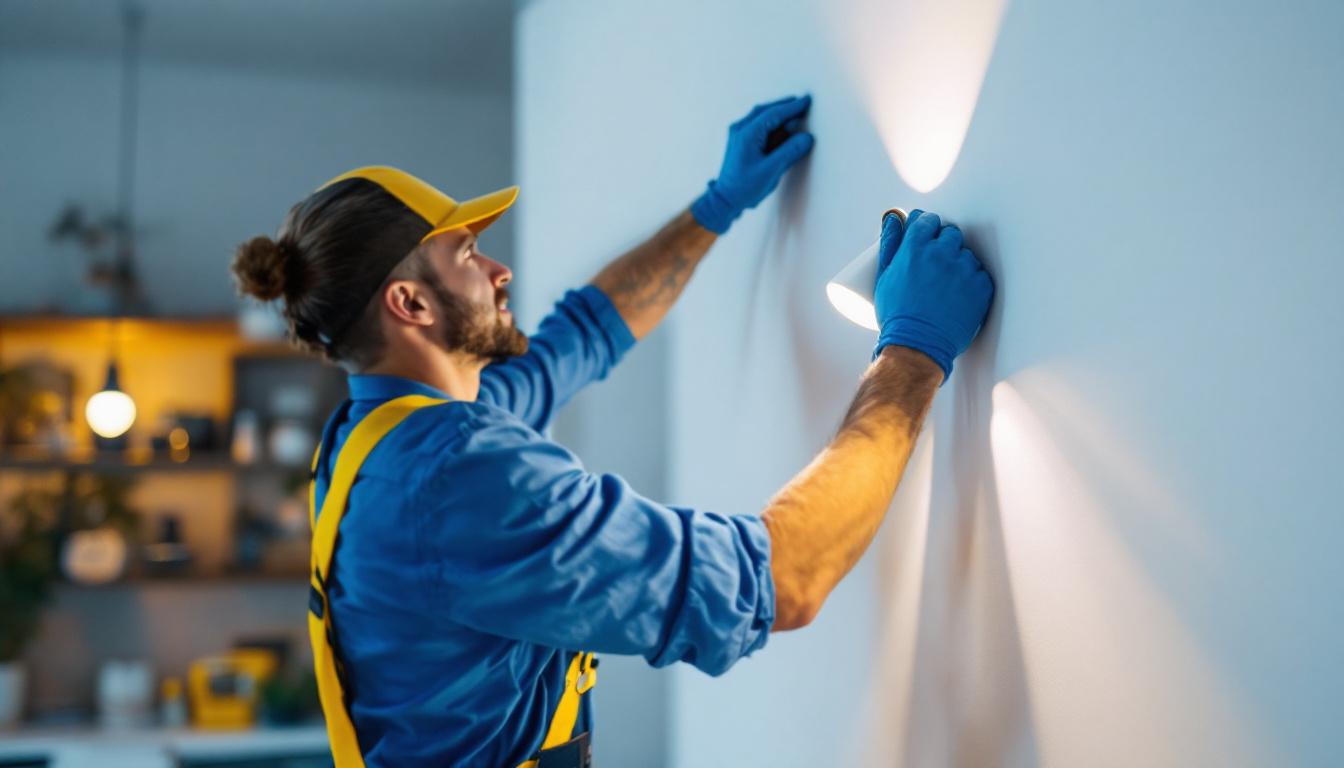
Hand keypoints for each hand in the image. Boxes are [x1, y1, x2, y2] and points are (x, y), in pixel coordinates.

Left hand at [690, 95, 815, 233]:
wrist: (725, 200)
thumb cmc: (744, 188)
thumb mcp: (770, 170)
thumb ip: (789, 152)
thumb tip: (806, 138)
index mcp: (747, 134)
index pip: (774, 114)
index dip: (792, 107)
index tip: (807, 101)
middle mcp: (740, 129)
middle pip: (767, 111)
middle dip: (786, 107)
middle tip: (804, 104)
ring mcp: (738, 134)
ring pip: (762, 117)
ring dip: (779, 115)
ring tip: (796, 114)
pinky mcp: (740, 141)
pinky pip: (758, 125)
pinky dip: (772, 124)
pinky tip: (782, 127)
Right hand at [873, 210, 993, 381]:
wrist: (918, 347)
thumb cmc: (896, 314)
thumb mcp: (884, 277)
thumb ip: (889, 244)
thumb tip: (893, 218)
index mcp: (915, 247)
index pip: (928, 220)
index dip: (927, 228)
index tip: (926, 237)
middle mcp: (942, 253)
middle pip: (951, 234)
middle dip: (944, 244)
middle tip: (935, 264)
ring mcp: (964, 269)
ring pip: (966, 255)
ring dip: (959, 264)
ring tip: (947, 285)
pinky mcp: (981, 286)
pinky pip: (980, 274)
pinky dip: (972, 282)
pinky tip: (960, 295)